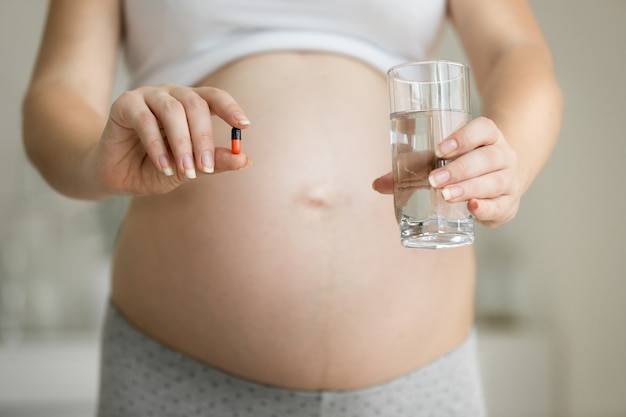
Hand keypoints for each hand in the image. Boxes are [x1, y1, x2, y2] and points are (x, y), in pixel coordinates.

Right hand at [94, 84, 250, 195]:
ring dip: (182, 143)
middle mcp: (172, 95)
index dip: (230, 107)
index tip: (244, 125)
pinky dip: (157, 145)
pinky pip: (144, 120)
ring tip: (185, 171)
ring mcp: (147, 96)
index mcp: (191, 105)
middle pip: (195, 105)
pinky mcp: (124, 104)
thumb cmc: (156, 168)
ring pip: (172, 110)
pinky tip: (164, 167)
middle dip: (204, 138)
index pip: (214, 97)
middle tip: (206, 168)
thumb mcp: (189, 168)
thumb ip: (213, 161)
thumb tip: (244, 160)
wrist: (118, 176)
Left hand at [373, 117, 520, 227]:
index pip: (482, 129)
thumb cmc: (463, 164)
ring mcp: (509, 180)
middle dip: (459, 169)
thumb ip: (412, 168)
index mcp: (488, 137)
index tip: (439, 149)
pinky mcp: (508, 204)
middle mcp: (504, 156)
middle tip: (435, 180)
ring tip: (446, 195)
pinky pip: (501, 205)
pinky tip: (473, 208)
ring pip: (494, 182)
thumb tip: (377, 184)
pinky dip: (488, 208)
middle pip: (487, 158)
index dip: (463, 137)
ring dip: (469, 188)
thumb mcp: (440, 160)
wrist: (500, 178)